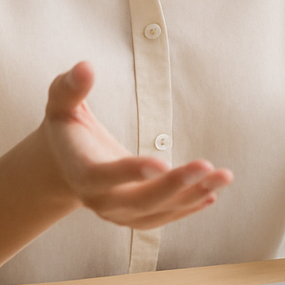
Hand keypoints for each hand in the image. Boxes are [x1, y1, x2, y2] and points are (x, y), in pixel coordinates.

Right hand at [41, 61, 233, 229]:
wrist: (63, 165)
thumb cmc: (66, 127)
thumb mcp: (60, 103)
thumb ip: (70, 87)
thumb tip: (85, 66)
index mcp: (81, 172)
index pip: (105, 176)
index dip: (131, 171)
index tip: (161, 163)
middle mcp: (99, 201)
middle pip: (139, 200)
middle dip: (174, 185)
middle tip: (206, 166)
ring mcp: (117, 213)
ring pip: (158, 212)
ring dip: (192, 196)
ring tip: (223, 177)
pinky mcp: (133, 217)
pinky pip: (163, 218)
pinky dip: (188, 208)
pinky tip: (212, 194)